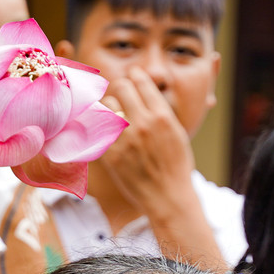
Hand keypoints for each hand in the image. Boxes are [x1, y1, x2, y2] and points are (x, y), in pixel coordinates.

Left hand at [97, 67, 197, 218]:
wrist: (167, 196)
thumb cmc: (175, 166)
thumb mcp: (176, 133)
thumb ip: (160, 113)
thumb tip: (147, 93)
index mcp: (162, 116)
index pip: (141, 81)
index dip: (134, 77)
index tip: (131, 78)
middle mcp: (143, 123)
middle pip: (120, 88)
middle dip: (119, 89)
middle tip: (119, 97)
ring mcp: (125, 139)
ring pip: (106, 106)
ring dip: (107, 108)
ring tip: (111, 115)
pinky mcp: (111, 155)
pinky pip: (96, 130)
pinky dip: (97, 127)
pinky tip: (100, 129)